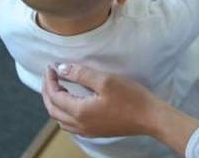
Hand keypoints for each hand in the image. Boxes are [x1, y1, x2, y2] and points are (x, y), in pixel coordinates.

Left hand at [41, 64, 159, 137]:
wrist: (150, 118)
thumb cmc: (131, 98)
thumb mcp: (106, 80)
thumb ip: (81, 74)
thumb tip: (62, 69)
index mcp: (79, 111)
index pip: (54, 96)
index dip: (50, 80)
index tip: (51, 67)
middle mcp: (79, 124)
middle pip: (53, 110)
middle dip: (48, 92)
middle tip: (50, 77)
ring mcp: (87, 130)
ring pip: (60, 119)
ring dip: (54, 104)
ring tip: (58, 88)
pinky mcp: (95, 131)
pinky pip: (71, 125)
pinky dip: (64, 113)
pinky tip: (71, 105)